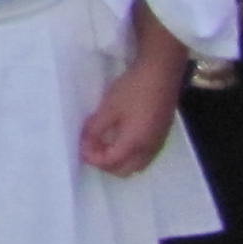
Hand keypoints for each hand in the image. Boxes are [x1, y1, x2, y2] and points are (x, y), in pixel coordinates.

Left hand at [81, 14, 193, 176]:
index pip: (110, 163)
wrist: (161, 73)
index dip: (92, 158)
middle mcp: (149, 149)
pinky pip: (144, 155)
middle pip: (125, 170)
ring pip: (136, 164)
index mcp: (135, 143)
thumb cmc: (133, 90)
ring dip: (118, 160)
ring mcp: (158, 142)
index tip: (80, 146)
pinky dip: (129, 154)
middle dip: (105, 164)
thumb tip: (85, 143)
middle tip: (90, 147)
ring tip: (102, 142)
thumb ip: (95, 130)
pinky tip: (118, 137)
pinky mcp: (162, 134)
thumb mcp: (108, 109)